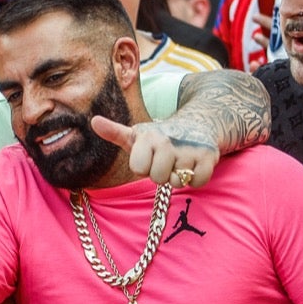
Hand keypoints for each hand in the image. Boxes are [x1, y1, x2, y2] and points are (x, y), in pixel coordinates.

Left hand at [92, 116, 217, 187]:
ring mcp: (189, 149)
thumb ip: (114, 132)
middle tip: (167, 161)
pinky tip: (194, 164)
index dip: (144, 168)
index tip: (149, 157)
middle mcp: (167, 141)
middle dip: (161, 174)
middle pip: (157, 178)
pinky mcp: (208, 156)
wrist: (198, 124)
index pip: (138, 169)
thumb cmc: (161, 137)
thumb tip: (93, 121)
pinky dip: (196, 178)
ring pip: (177, 182)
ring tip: (180, 161)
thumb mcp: (137, 134)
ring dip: (178, 176)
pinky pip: (197, 182)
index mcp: (147, 136)